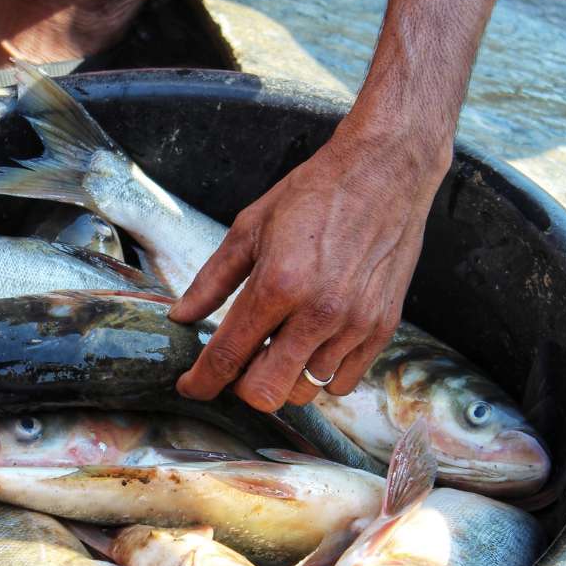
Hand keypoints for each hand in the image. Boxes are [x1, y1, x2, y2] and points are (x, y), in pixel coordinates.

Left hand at [170, 119, 449, 411]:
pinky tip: (311, 345)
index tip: (190, 387)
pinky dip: (319, 374)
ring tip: (277, 347)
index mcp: (278, 284)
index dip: (202, 381)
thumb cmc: (315, 194)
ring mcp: (354, 325)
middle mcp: (319, 312)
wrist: (385, 172)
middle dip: (241, 387)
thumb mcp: (250, 228)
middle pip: (266, 392)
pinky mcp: (382, 329)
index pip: (229, 356)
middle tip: (236, 364)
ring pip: (304, 393)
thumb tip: (181, 316)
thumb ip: (212, 280)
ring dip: (282, 379)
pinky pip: (342, 383)